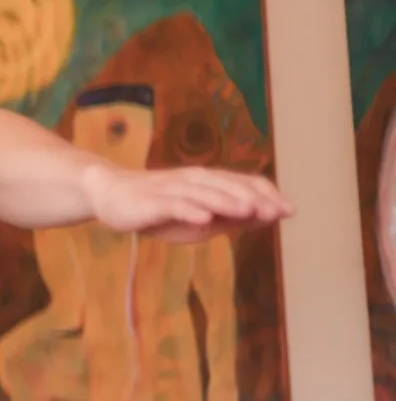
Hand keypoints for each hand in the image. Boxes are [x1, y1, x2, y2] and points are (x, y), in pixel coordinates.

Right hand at [83, 163, 291, 243]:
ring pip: (205, 194)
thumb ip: (229, 217)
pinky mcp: (152, 201)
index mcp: (211, 182)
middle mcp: (195, 180)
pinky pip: (174, 205)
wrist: (112, 195)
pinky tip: (205, 219)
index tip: (289, 211)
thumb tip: (265, 217)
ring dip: (227, 202)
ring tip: (248, 211)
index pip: (245, 184)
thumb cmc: (160, 210)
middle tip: (276, 212)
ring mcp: (173, 189)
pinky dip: (190, 211)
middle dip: (254, 199)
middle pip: (229, 187)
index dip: (269, 196)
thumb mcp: (199, 218)